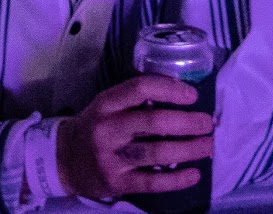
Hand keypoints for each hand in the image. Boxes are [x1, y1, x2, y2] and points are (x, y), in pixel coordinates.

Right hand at [52, 73, 211, 202]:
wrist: (64, 160)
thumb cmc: (95, 126)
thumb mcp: (107, 105)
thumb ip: (134, 99)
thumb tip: (181, 95)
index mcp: (106, 104)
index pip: (141, 88)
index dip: (170, 89)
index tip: (192, 96)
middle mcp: (107, 129)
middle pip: (153, 122)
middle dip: (187, 123)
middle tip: (208, 123)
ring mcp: (110, 158)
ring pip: (156, 153)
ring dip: (188, 149)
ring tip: (208, 146)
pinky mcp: (116, 183)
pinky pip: (151, 182)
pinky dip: (176, 179)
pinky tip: (194, 174)